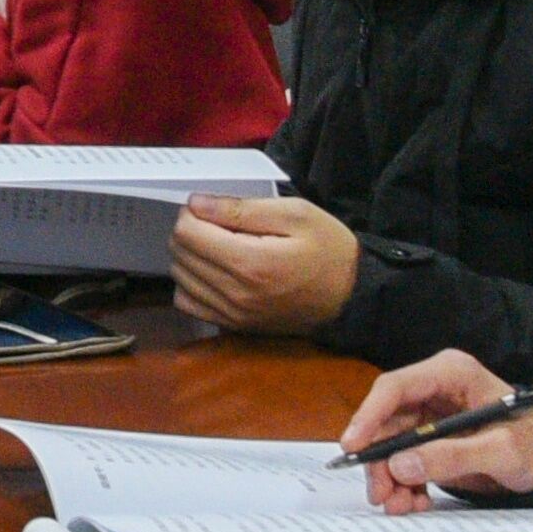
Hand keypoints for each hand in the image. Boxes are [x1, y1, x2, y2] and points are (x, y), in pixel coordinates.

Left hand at [167, 192, 362, 334]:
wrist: (353, 297)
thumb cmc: (329, 250)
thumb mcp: (295, 214)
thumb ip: (242, 209)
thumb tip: (196, 204)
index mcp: (250, 262)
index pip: (187, 233)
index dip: (193, 213)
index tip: (212, 208)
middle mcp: (236, 294)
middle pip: (179, 255)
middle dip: (189, 232)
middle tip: (215, 224)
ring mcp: (234, 315)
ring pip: (180, 280)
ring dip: (188, 257)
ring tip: (216, 246)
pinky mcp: (236, 327)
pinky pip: (190, 305)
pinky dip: (192, 285)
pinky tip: (213, 272)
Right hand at [342, 350, 532, 508]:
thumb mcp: (502, 451)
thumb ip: (453, 456)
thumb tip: (401, 465)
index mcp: (451, 374)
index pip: (396, 388)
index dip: (369, 415)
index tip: (353, 447)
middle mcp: (433, 390)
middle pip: (387, 421)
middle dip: (380, 460)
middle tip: (381, 495)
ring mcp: (429, 415)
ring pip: (391, 445)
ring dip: (390, 478)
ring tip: (399, 506)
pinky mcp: (429, 439)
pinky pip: (404, 460)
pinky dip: (404, 484)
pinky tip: (414, 502)